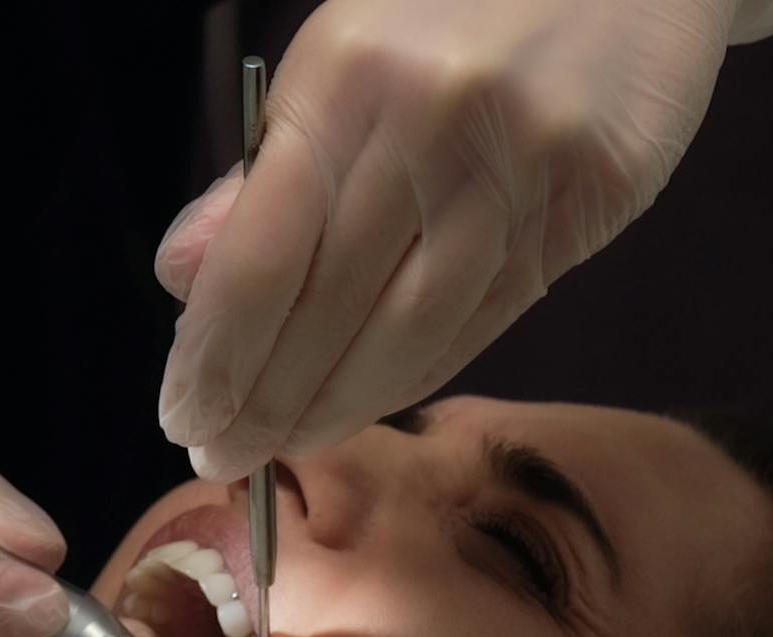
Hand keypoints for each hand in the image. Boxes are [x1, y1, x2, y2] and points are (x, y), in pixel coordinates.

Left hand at [155, 0, 741, 477]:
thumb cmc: (452, 9)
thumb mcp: (338, 57)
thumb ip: (260, 173)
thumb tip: (182, 277)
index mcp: (346, 80)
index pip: (259, 261)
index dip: (214, 359)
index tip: (182, 416)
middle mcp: (431, 123)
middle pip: (327, 312)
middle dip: (263, 403)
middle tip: (223, 455)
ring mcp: (521, 164)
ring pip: (409, 333)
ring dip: (337, 407)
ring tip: (285, 445)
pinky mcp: (590, 195)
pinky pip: (484, 318)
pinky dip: (416, 375)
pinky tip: (368, 402)